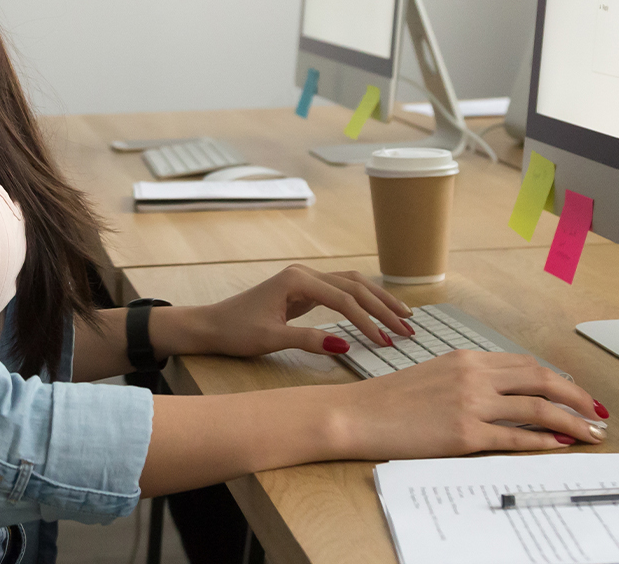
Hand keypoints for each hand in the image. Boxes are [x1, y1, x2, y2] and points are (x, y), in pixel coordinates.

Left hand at [159, 264, 416, 358]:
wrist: (210, 325)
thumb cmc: (235, 331)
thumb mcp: (270, 339)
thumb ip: (308, 340)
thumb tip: (345, 344)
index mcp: (297, 281)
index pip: (344, 300)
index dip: (367, 321)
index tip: (385, 342)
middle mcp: (304, 274)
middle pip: (355, 286)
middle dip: (383, 308)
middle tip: (408, 330)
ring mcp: (305, 280)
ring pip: (351, 285)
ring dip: (378, 300)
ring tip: (404, 317)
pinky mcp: (304, 290)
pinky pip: (341, 291)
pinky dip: (362, 301)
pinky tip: (378, 311)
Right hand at [330, 351, 609, 458]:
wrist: (357, 414)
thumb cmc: (389, 399)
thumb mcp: (435, 374)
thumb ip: (470, 378)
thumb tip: (504, 395)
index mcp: (468, 358)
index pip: (526, 364)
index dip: (558, 379)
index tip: (576, 393)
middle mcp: (474, 374)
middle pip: (541, 380)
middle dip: (577, 398)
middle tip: (598, 413)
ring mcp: (471, 403)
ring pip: (537, 408)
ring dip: (571, 422)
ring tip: (591, 434)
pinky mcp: (464, 434)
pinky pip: (515, 437)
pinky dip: (542, 441)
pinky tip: (558, 446)